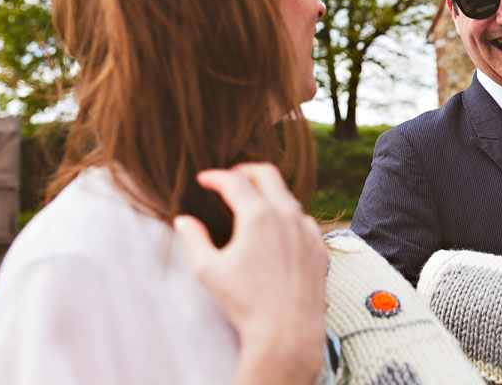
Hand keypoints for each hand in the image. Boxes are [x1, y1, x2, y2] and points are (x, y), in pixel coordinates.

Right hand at [175, 163, 327, 384]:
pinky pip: (303, 219)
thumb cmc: (246, 303)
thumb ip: (194, 239)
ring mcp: (307, 229)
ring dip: (268, 193)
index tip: (204, 179)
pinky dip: (287, 215)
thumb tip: (183, 220)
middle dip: (245, 171)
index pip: (234, 181)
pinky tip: (277, 229)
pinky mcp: (319, 245)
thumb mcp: (209, 270)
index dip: (215, 176)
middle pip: (267, 174)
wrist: (287, 330)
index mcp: (258, 216)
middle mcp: (286, 215)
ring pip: (288, 196)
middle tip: (230, 178)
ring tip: (251, 203)